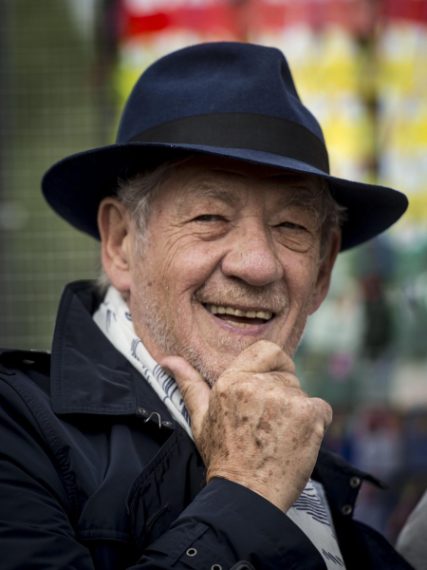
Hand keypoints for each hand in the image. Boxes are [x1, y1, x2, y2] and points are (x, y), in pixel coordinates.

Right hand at [161, 340, 331, 511]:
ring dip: (296, 412)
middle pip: (285, 377)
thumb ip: (189, 384)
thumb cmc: (223, 458)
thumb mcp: (200, 419)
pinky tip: (296, 441)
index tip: (271, 384)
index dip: (274, 365)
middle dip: (281, 397)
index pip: (267, 350)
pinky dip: (315, 423)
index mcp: (231, 382)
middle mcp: (258, 385)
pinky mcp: (308, 414)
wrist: (247, 496)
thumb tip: (168, 359)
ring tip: (278, 437)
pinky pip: (321, 408)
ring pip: (302, 394)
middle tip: (267, 426)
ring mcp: (285, 399)